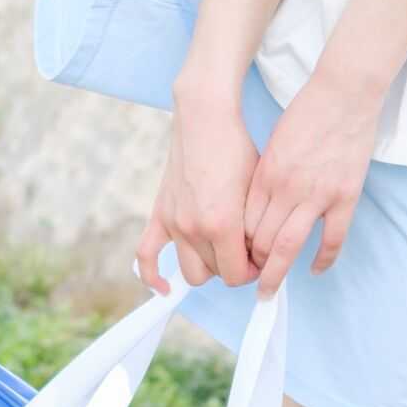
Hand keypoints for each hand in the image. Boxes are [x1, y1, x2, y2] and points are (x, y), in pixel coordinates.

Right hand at [135, 86, 260, 295]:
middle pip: (216, 275)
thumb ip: (256, 229)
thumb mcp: (257, 190)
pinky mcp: (160, 213)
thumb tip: (257, 256)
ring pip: (191, 272)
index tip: (259, 258)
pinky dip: (151, 277)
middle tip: (246, 250)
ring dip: (208, 268)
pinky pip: (146, 256)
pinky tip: (163, 288)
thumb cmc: (237, 149)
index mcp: (221, 224)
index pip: (236, 275)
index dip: (252, 271)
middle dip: (234, 268)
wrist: (206, 119)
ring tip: (222, 251)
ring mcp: (173, 222)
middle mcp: (194, 228)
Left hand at [243, 65, 383, 294]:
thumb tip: (256, 211)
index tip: (235, 257)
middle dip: (252, 263)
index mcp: (265, 174)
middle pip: (260, 239)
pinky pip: (332, 238)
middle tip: (249, 277)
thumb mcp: (272, 146)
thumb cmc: (305, 115)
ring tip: (268, 288)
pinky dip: (322, 259)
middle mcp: (286, 188)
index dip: (236, 245)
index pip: (242, 222)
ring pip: (289, 245)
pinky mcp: (344, 196)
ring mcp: (317, 194)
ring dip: (276, 271)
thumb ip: (264, 179)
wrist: (343, 94)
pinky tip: (314, 270)